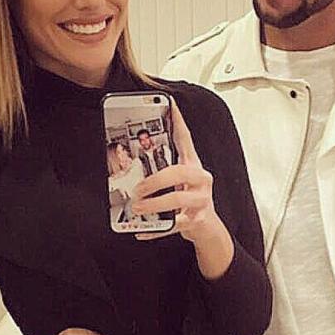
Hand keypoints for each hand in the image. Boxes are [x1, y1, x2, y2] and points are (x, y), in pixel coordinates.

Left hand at [131, 99, 225, 245]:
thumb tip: (127, 165)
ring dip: (154, 204)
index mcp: (193, 165)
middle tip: (138, 188)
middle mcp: (201, 179)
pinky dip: (156, 229)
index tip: (169, 104)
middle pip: (180, 172)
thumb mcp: (177, 182)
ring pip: (178, 199)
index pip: (185, 138)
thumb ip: (160, 171)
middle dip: (155, 180)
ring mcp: (201, 200)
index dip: (178, 121)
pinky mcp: (198, 219)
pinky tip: (142, 230)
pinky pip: (174, 224)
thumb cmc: (187, 201)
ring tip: (138, 207)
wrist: (207, 229)